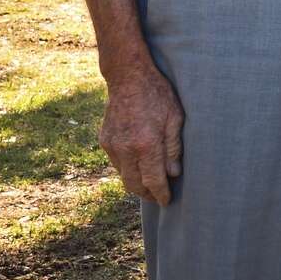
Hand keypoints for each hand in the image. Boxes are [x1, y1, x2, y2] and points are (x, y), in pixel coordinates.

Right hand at [99, 63, 183, 204]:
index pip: (153, 180)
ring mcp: (112, 146)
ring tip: (150, 185)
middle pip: (134, 185)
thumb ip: (173, 148)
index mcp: (146, 145)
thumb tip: (173, 173)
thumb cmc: (157, 95)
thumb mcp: (175, 118)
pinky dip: (127, 169)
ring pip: (123, 176)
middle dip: (147, 194)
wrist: (128, 78)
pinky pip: (116, 164)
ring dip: (136, 183)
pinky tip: (138, 165)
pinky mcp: (104, 141)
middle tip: (158, 196)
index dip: (160, 194)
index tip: (167, 201)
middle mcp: (126, 149)